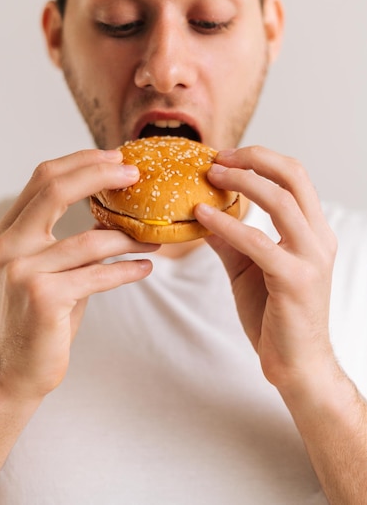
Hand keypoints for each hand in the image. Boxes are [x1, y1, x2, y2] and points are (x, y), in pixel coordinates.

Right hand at [0, 149, 157, 399]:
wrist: (18, 367)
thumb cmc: (42, 313)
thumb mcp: (50, 266)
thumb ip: (73, 237)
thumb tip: (115, 210)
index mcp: (11, 230)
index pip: (44, 177)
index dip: (82, 161)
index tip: (118, 157)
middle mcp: (11, 244)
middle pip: (56, 190)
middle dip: (100, 175)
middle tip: (137, 174)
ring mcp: (24, 270)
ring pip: (90, 239)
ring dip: (130, 237)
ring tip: (155, 238)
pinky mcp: (44, 297)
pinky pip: (98, 274)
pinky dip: (127, 269)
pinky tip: (146, 267)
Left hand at [194, 146, 336, 393]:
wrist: (296, 365)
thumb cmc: (275, 315)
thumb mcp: (248, 268)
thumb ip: (230, 240)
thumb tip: (202, 214)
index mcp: (312, 232)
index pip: (294, 178)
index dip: (261, 159)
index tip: (225, 156)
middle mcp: (318, 239)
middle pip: (294, 176)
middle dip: (255, 159)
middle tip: (218, 157)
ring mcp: (310, 258)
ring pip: (281, 201)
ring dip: (242, 181)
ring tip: (211, 175)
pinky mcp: (294, 280)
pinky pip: (257, 241)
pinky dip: (227, 224)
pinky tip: (202, 216)